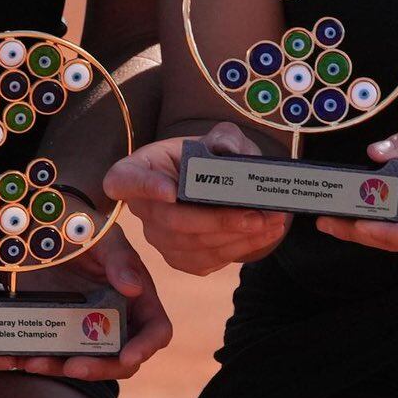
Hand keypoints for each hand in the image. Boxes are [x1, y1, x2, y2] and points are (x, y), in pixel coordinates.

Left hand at [32, 215, 174, 381]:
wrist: (43, 228)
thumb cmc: (84, 229)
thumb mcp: (102, 237)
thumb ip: (119, 258)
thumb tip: (134, 289)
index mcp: (138, 300)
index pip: (156, 330)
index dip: (146, 347)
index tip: (128, 357)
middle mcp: (117, 320)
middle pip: (120, 360)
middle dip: (99, 368)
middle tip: (73, 367)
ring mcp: (87, 329)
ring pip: (84, 362)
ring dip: (62, 368)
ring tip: (36, 362)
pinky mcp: (59, 332)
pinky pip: (53, 355)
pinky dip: (39, 360)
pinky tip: (21, 359)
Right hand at [106, 124, 292, 275]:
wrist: (226, 189)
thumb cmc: (214, 159)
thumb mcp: (222, 138)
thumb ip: (225, 137)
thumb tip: (226, 149)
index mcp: (140, 168)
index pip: (125, 179)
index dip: (144, 186)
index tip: (171, 191)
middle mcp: (144, 208)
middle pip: (171, 220)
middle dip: (216, 220)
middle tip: (254, 214)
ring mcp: (159, 237)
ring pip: (192, 245)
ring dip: (236, 236)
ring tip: (272, 221)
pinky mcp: (180, 259)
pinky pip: (206, 260)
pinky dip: (239, 249)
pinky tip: (265, 234)